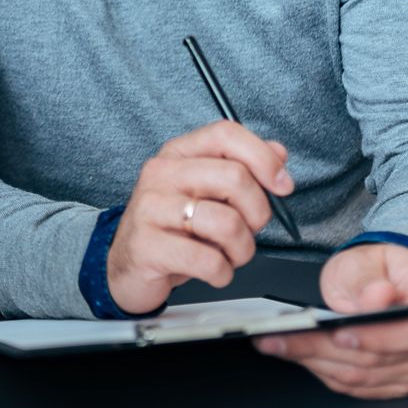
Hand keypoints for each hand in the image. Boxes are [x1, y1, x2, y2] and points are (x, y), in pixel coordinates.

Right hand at [105, 122, 292, 314]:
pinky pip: (207, 260)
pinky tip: (213, 270)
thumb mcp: (206, 192)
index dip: (263, 157)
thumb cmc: (172, 227)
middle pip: (235, 178)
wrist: (125, 266)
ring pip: (227, 223)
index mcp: (178, 153)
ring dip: (242, 249)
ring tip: (229, 255)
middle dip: (258, 213)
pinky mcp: (147, 246)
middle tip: (249, 230)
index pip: (225, 134)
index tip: (282, 185)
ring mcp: (150, 209)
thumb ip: (242, 168)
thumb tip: (278, 152)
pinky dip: (222, 273)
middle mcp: (161, 174)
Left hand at [252, 242, 407, 398]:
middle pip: (376, 359)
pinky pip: (357, 387)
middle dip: (322, 348)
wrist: (385, 282)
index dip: (374, 338)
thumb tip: (378, 297)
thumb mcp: (366, 260)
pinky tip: (297, 355)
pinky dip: (324, 372)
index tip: (337, 334)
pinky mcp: (396, 383)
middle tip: (280, 337)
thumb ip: (367, 279)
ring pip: (361, 376)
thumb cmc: (378, 270)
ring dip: (315, 362)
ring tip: (276, 344)